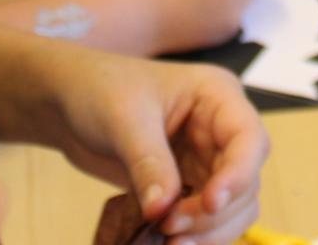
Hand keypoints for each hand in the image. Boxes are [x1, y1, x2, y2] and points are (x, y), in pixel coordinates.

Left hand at [27, 44, 267, 244]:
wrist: (69, 102)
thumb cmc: (100, 89)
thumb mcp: (124, 120)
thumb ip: (148, 164)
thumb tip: (164, 210)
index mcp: (217, 96)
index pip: (249, 139)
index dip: (238, 175)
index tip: (210, 203)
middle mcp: (221, 130)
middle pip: (246, 181)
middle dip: (216, 212)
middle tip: (171, 227)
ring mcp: (207, 160)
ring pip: (234, 207)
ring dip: (210, 231)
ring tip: (169, 242)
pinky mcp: (188, 185)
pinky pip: (207, 218)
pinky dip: (196, 235)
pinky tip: (167, 243)